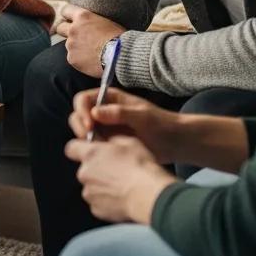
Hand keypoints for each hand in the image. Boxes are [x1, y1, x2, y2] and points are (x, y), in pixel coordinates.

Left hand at [56, 4, 124, 77]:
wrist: (121, 56)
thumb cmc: (120, 38)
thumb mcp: (107, 22)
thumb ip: (93, 22)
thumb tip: (91, 25)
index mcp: (83, 16)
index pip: (66, 10)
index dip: (68, 16)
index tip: (70, 19)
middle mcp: (73, 29)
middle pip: (60, 27)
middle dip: (65, 31)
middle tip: (76, 37)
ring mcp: (71, 44)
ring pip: (69, 45)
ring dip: (76, 47)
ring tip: (91, 53)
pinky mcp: (72, 58)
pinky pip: (73, 58)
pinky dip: (80, 60)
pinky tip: (91, 62)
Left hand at [65, 135, 175, 223]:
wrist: (151, 197)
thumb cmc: (141, 167)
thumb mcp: (128, 142)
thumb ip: (110, 139)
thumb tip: (106, 141)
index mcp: (90, 154)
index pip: (71, 148)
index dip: (80, 149)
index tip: (91, 151)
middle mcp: (84, 173)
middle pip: (84, 169)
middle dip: (95, 169)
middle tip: (115, 171)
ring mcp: (89, 193)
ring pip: (90, 187)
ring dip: (100, 186)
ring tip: (120, 187)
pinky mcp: (96, 210)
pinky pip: (98, 202)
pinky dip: (106, 201)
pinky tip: (121, 199)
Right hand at [69, 87, 183, 162]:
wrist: (176, 142)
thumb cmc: (161, 123)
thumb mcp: (142, 116)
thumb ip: (119, 113)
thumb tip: (94, 112)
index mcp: (108, 98)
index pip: (83, 99)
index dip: (81, 111)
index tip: (89, 126)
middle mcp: (103, 111)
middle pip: (78, 115)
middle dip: (80, 127)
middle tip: (90, 140)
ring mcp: (105, 128)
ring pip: (84, 132)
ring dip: (86, 140)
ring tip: (99, 150)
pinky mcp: (108, 143)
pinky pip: (93, 145)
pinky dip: (94, 151)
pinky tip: (104, 158)